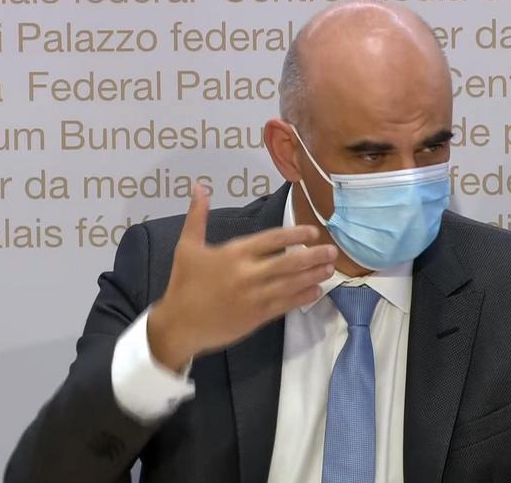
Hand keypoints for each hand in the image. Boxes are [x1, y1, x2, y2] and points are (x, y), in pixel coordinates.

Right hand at [147, 183, 337, 371]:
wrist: (178, 325)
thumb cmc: (184, 284)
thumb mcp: (187, 247)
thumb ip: (197, 215)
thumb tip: (199, 186)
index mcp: (233, 253)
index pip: (271, 239)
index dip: (295, 235)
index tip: (313, 232)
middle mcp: (247, 274)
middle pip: (288, 262)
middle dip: (313, 256)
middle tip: (332, 251)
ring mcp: (254, 297)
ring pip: (291, 284)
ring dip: (313, 275)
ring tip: (330, 268)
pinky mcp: (256, 317)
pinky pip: (285, 305)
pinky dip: (302, 297)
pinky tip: (316, 290)